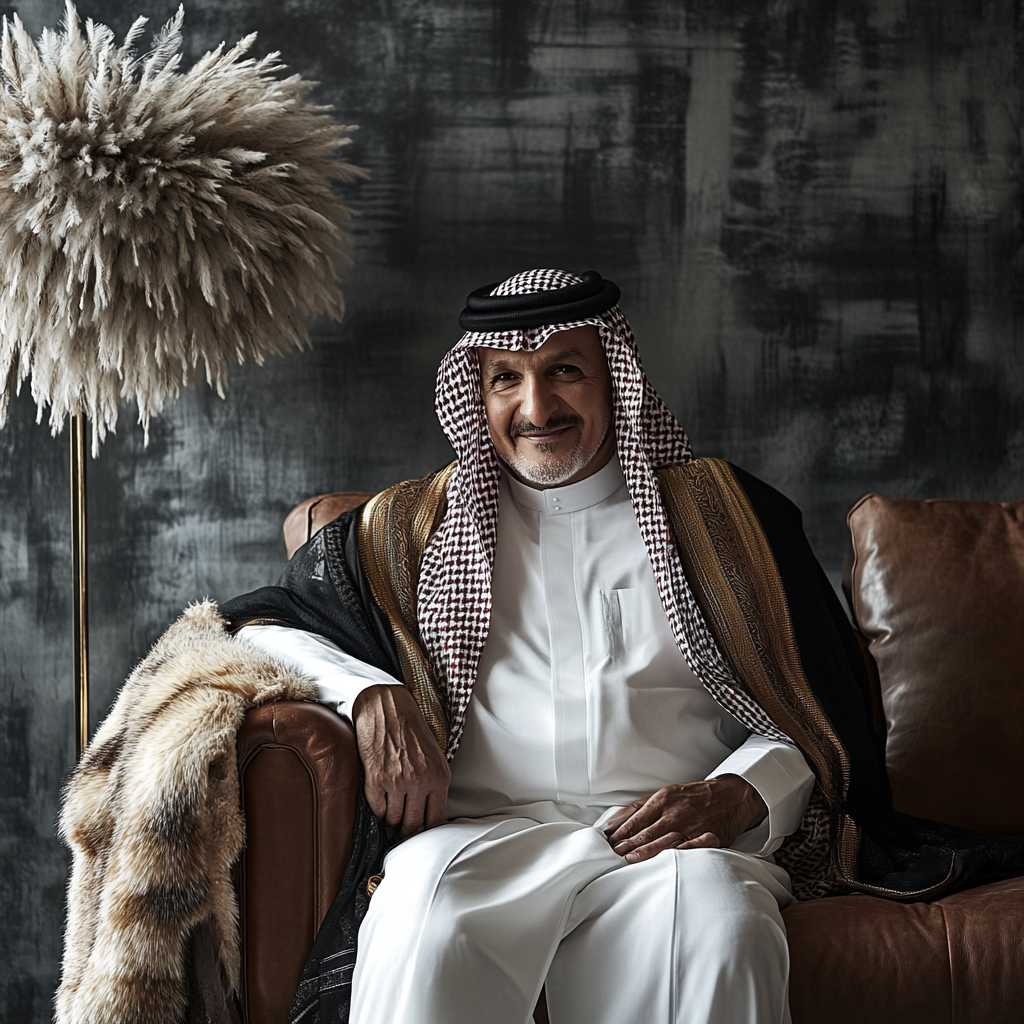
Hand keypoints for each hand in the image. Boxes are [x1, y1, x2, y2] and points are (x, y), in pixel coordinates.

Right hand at [351, 683, 450, 837]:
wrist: (387, 707)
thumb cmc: (411, 730)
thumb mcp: (435, 756)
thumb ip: (435, 785)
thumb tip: (431, 816)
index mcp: (439, 777)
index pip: (436, 820)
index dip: (427, 834)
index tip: (422, 838)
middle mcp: (420, 782)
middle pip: (414, 825)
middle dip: (408, 833)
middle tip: (403, 835)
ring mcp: (397, 782)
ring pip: (394, 821)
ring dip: (392, 823)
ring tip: (391, 819)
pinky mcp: (376, 780)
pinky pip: (377, 809)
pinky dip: (379, 810)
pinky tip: (381, 802)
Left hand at [602, 774, 767, 863]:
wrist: (731, 795)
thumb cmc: (693, 796)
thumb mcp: (665, 794)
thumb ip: (639, 808)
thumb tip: (614, 822)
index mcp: (664, 800)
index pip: (637, 818)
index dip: (622, 831)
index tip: (609, 841)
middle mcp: (676, 813)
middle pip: (648, 831)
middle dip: (629, 843)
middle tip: (614, 853)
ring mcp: (693, 826)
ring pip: (666, 841)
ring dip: (646, 851)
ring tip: (630, 859)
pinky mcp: (709, 838)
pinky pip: (693, 847)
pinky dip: (679, 854)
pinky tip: (667, 860)